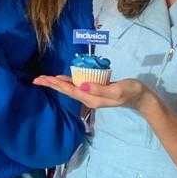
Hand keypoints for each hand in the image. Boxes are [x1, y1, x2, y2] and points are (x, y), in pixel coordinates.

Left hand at [33, 74, 152, 112]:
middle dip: (51, 84)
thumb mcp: (116, 91)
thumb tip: (81, 85)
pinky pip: (77, 85)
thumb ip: (99, 89)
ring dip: (57, 83)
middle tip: (36, 79)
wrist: (140, 97)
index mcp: (91, 98)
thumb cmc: (130, 92)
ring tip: (44, 79)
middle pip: (66, 90)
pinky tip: (62, 79)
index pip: (69, 90)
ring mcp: (91, 94)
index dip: (55, 84)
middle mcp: (88, 97)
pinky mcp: (95, 89)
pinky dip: (68, 81)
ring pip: (70, 88)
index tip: (42, 80)